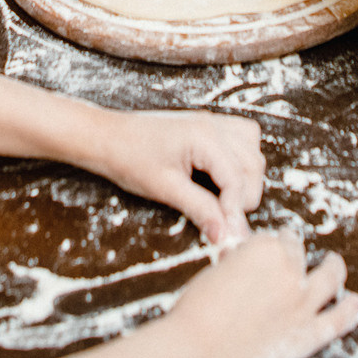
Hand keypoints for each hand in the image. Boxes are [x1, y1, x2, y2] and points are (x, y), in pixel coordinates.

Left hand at [75, 109, 265, 244]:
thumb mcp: (165, 189)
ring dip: (246, 178)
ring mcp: (212, 122)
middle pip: (252, 165)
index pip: (236, 179)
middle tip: (224, 220)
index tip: (229, 235)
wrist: (105, 137)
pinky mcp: (207, 126)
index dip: (235, 211)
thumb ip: (200, 209)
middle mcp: (214, 125)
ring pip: (252, 150)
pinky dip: (241, 160)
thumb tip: (225, 235)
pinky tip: (225, 177)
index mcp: (205, 137)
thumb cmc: (128, 158)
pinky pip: (241, 138)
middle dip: (244, 196)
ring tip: (226, 201)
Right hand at [167, 232, 357, 357]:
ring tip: (335, 266)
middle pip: (300, 255)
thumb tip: (243, 259)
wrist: (197, 350)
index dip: (271, 246)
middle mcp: (290, 270)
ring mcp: (303, 304)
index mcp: (265, 249)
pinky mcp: (308, 334)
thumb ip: (237, 261)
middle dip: (296, 254)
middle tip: (294, 258)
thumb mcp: (215, 270)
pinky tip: (355, 304)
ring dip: (334, 270)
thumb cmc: (196, 310)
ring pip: (329, 279)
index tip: (269, 252)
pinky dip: (350, 310)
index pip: (276, 240)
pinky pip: (338, 320)